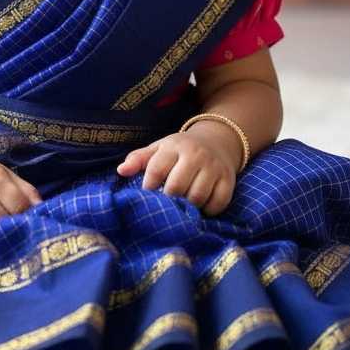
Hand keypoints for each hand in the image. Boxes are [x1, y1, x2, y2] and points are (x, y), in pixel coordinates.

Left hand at [116, 124, 240, 215]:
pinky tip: (201, 205)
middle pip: (176, 187)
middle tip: (167, 202)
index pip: (156, 169)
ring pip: (197, 197)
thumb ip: (139, 159)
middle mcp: (196, 154)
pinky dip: (208, 209)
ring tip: (183, 203)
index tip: (148, 193)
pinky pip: (218, 203)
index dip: (148, 187)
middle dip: (169, 199)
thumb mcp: (159, 149)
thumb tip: (121, 170)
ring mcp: (214, 167)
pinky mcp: (228, 179)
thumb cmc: (181, 150)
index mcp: (174, 146)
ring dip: (188, 206)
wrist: (217, 140)